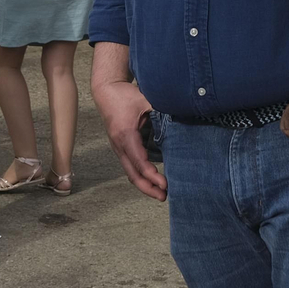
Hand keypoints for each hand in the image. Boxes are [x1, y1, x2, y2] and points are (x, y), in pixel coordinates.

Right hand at [92, 77, 165, 200]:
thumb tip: (182, 117)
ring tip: (160, 192)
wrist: (106, 90)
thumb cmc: (125, 95)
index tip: (165, 184)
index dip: (152, 176)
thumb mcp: (145, 100)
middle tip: (164, 197)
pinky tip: (151, 179)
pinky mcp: (119, 146)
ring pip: (130, 172)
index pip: (140, 162)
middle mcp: (119, 145)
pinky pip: (129, 165)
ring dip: (144, 184)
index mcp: (126, 135)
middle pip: (133, 174)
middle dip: (148, 188)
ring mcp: (117, 147)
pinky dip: (140, 175)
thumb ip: (162, 111)